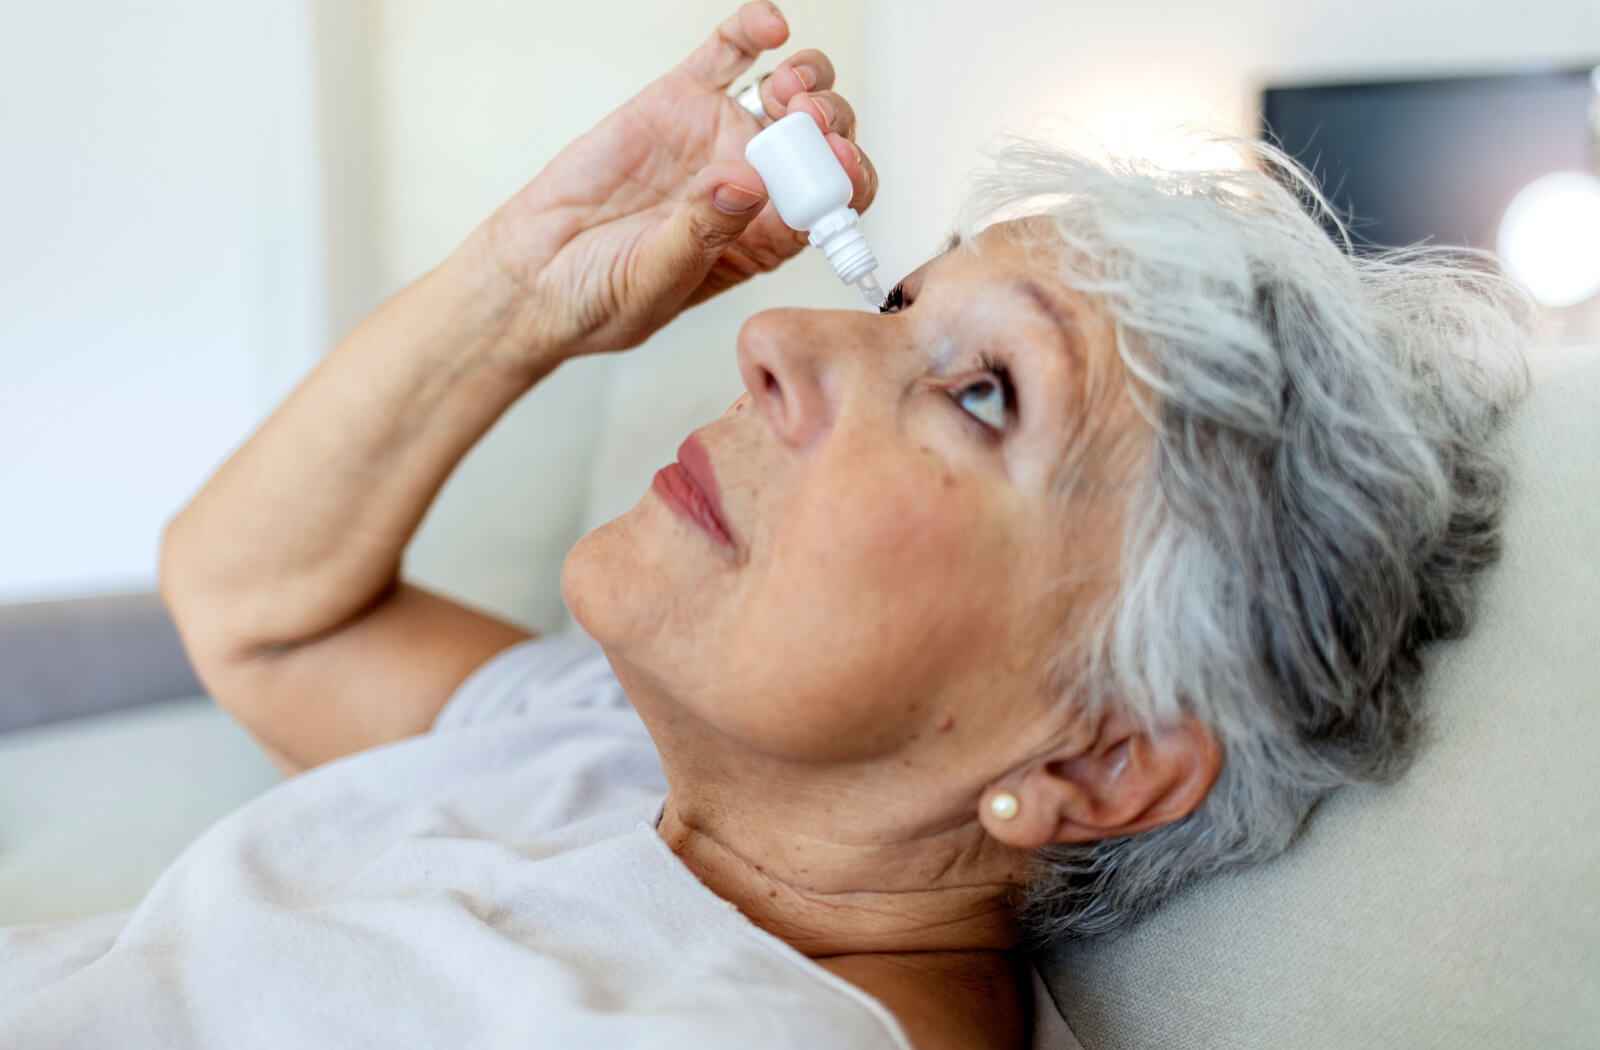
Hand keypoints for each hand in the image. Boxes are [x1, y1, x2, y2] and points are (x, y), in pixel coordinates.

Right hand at [470, 2, 878, 362]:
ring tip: (786, 89)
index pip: (829, 206)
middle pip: (820, 144)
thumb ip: (701, 236)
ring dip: (807, 81)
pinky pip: (728, 56)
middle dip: (830, 124)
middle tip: (809, 119)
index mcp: (765, 242)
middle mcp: (755, 187)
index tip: (838, 162)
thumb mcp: (653, 282)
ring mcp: (720, 139)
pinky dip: (752, 31)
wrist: (533, 274)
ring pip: (789, 95)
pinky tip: (769, 26)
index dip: (845, 180)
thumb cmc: (599, 297)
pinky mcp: (679, 102)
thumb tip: (746, 185)